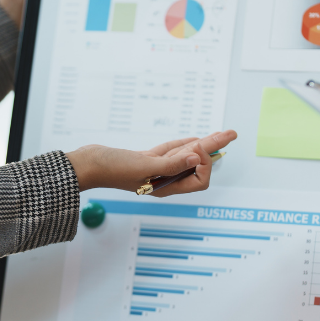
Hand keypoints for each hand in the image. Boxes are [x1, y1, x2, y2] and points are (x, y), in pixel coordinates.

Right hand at [66, 130, 237, 195]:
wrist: (88, 163)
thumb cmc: (112, 169)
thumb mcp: (144, 167)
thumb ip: (172, 163)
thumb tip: (197, 156)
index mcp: (166, 187)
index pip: (198, 178)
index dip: (204, 162)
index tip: (198, 148)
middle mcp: (164, 179)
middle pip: (197, 164)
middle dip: (214, 148)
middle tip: (231, 133)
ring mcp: (155, 169)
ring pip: (185, 155)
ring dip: (203, 143)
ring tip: (221, 134)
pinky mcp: (145, 159)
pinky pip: (170, 152)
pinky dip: (183, 144)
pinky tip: (194, 139)